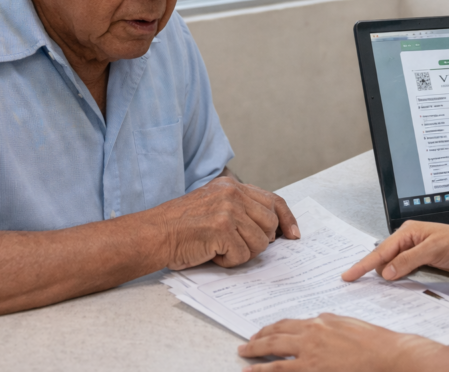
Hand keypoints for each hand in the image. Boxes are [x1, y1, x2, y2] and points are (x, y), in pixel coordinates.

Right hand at [153, 176, 298, 269]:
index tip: (294, 235)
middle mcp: (233, 194)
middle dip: (259, 241)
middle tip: (237, 246)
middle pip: (270, 223)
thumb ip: (240, 210)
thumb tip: (272, 231)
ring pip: (260, 242)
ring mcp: (229, 210)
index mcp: (232, 186)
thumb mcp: (213, 206)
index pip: (273, 200)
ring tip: (219, 249)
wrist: (154, 234)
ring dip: (242, 253)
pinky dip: (228, 261)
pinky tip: (212, 254)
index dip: (287, 219)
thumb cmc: (180, 227)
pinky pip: (242, 255)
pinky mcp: (223, 228)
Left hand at [238, 314, 448, 371]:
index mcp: (319, 323)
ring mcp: (311, 358)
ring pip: (275, 360)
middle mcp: (311, 337)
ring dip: (256, 361)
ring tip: (244, 362)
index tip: (260, 334)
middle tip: (245, 348)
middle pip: (275, 339)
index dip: (270, 330)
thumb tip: (319, 320)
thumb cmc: (374, 340)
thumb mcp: (348, 322)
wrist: (388, 355)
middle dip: (256, 344)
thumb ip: (329, 322)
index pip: (286, 325)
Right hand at [342, 221, 448, 281]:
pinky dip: (394, 277)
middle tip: (351, 280)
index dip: (364, 264)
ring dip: (382, 274)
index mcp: (408, 232)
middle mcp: (408, 240)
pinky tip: (389, 283)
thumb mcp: (434, 249)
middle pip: (383, 257)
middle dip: (368, 268)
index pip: (381, 250)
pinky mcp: (421, 261)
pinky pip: (402, 270)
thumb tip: (387, 271)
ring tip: (365, 283)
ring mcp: (414, 251)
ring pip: (391, 265)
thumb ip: (409, 260)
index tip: (349, 274)